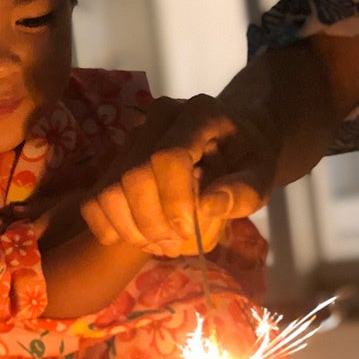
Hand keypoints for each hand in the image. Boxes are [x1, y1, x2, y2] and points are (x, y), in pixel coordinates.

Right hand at [80, 94, 276, 254]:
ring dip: (129, 228)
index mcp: (198, 114)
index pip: (168, 156)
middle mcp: (158, 117)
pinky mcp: (118, 158)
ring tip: (157, 244)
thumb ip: (245, 189)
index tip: (188, 230)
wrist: (231, 139)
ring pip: (108, 188)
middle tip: (173, 245)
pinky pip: (94, 197)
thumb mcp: (263, 173)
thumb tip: (208, 204)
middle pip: (133, 175)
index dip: (173, 200)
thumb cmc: (248, 157)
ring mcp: (133, 135)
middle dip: (151, 222)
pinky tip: (134, 237)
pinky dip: (107, 225)